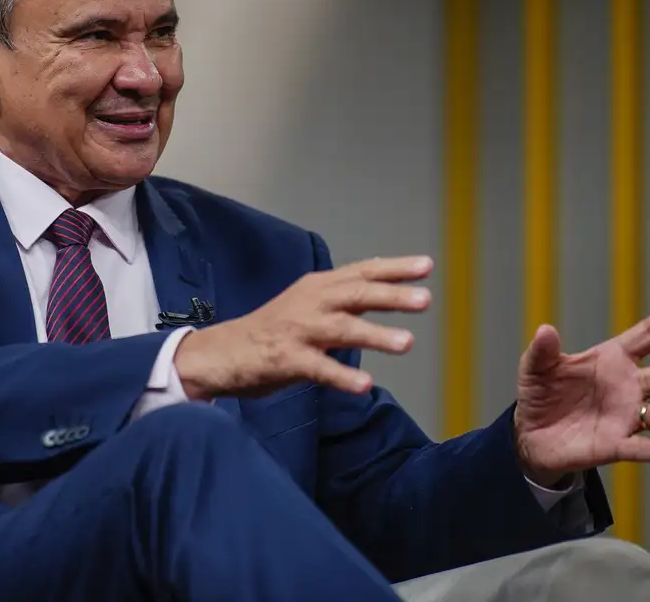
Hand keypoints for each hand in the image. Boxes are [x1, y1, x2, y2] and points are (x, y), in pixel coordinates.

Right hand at [173, 256, 432, 399]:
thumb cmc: (271, 330)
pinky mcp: (286, 359)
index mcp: (317, 287)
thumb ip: (342, 300)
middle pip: (355, 295)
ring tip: (407, 343)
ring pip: (341, 329)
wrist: (224, 352)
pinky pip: (319, 368)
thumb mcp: (307, 304)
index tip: (425, 265)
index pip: (361, 272)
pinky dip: (342, 376)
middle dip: (391, 296)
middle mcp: (310, 303)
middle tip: (425, 299)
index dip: (393, 269)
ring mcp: (298, 330)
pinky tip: (364, 384)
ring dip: (375, 334)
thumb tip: (384, 294)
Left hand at [514, 294, 649, 486]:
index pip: (648, 335)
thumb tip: (545, 330)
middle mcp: (629, 387)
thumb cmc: (541, 393)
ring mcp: (625, 416)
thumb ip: (542, 350)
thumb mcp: (535, 367)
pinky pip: (640, 447)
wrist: (530, 433)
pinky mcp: (614, 445)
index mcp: (612, 359)